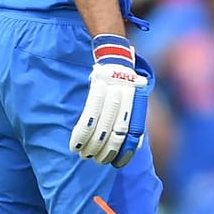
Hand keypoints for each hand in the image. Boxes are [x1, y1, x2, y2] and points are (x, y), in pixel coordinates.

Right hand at [70, 35, 151, 167]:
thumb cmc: (120, 77)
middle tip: (95, 161)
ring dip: (92, 144)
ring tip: (83, 154)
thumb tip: (131, 142)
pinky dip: (82, 131)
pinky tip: (75, 143)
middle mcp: (129, 98)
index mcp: (137, 103)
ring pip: (104, 125)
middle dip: (106, 151)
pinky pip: (90, 113)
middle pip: (118, 132)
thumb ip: (130, 116)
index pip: (136, 132)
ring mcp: (114, 91)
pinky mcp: (99, 85)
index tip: (118, 165)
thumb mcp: (131, 95)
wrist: (114, 48)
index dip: (127, 151)